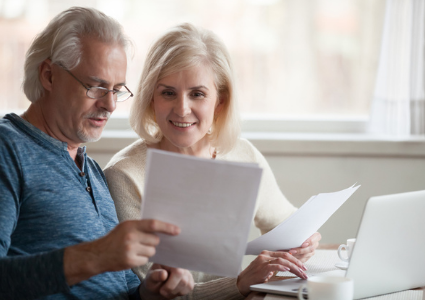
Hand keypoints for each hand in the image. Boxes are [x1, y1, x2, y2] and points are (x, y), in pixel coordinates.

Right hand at [64, 219, 179, 285]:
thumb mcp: (125, 227)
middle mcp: (130, 236)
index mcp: (130, 225)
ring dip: (147, 251)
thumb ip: (141, 226)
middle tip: (144, 242)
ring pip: (152, 251)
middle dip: (153, 242)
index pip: (153, 224)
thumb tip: (162, 227)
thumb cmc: (115, 239)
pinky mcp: (129, 261)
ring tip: (135, 249)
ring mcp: (130, 250)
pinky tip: (132, 256)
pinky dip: (142, 259)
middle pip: (155, 240)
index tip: (177, 230)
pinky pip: (145, 260)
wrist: (98, 255)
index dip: (167, 227)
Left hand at [142, 264, 194, 298]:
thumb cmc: (153, 280)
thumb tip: (164, 274)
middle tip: (162, 291)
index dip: (171, 284)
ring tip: (167, 290)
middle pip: (183, 280)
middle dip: (171, 289)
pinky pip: (189, 287)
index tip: (162, 290)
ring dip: (175, 292)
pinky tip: (173, 290)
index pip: (177, 271)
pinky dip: (180, 292)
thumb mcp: (150, 278)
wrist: (157, 287)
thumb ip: (155, 275)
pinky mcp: (190, 279)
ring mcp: (186, 271)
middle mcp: (180, 263)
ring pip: (187, 285)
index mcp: (169, 260)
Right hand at [236, 250, 307, 295]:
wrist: (243, 281)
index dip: (295, 259)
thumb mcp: (267, 269)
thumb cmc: (254, 276)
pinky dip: (282, 267)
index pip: (284, 254)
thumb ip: (275, 266)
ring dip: (293, 267)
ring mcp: (263, 260)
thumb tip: (288, 267)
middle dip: (297, 263)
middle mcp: (265, 255)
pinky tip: (287, 270)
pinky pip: (274, 265)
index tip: (302, 266)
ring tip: (299, 273)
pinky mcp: (262, 267)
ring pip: (282, 260)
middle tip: (304, 270)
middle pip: (285, 256)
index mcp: (267, 254)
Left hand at [288, 232, 320, 262]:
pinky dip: (297, 259)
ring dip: (297, 255)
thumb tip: (293, 232)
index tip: (303, 244)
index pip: (317, 237)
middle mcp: (315, 244)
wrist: (295, 238)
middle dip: (301, 250)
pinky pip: (304, 259)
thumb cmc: (297, 232)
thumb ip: (299, 232)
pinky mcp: (308, 256)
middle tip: (292, 250)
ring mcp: (312, 251)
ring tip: (289, 254)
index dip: (310, 241)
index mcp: (316, 235)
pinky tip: (291, 257)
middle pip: (311, 248)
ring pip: (307, 255)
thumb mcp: (299, 230)